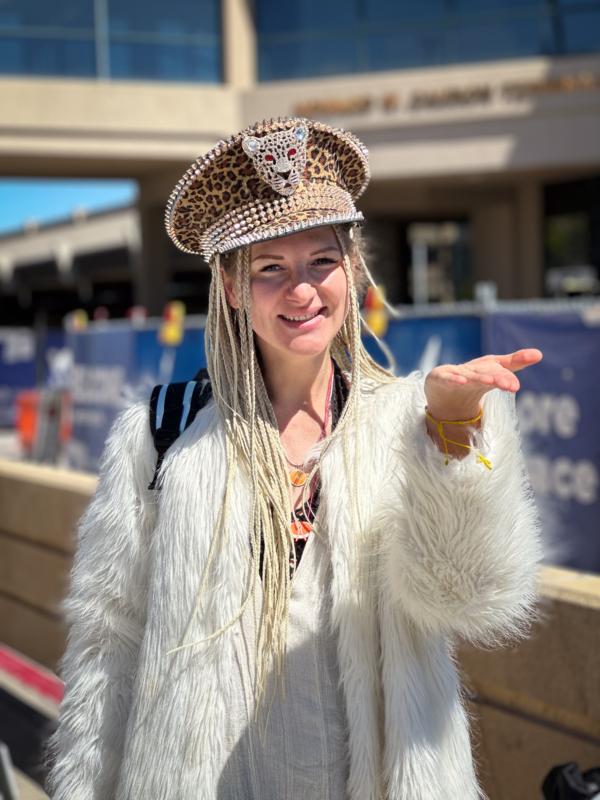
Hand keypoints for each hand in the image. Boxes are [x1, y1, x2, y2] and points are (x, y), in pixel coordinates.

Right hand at [425, 348, 542, 420]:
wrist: (445, 388)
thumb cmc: (474, 375)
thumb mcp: (495, 369)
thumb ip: (515, 362)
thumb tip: (540, 353)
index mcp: (487, 368)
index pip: (500, 371)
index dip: (507, 377)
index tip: (516, 386)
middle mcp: (473, 370)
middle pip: (487, 374)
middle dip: (498, 378)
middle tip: (510, 384)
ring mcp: (456, 373)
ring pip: (469, 377)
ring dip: (479, 378)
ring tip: (489, 381)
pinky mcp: (441, 378)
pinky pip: (447, 379)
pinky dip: (453, 379)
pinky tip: (460, 381)